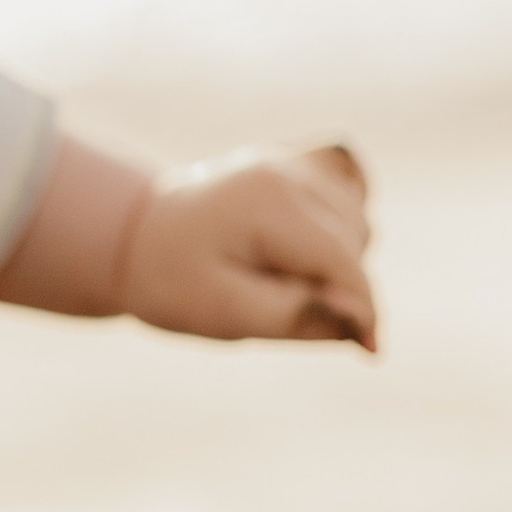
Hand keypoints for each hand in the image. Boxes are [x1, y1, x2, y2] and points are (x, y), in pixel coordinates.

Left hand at [121, 143, 376, 349]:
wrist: (140, 240)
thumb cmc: (177, 283)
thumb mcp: (224, 313)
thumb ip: (295, 317)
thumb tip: (362, 319)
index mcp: (267, 203)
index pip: (342, 260)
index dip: (364, 311)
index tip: (372, 352)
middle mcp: (287, 170)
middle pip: (355, 240)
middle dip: (339, 285)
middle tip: (278, 304)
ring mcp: (293, 159)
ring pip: (357, 219)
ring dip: (341, 257)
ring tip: (279, 275)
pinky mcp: (298, 160)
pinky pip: (350, 186)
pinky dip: (344, 217)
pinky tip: (312, 240)